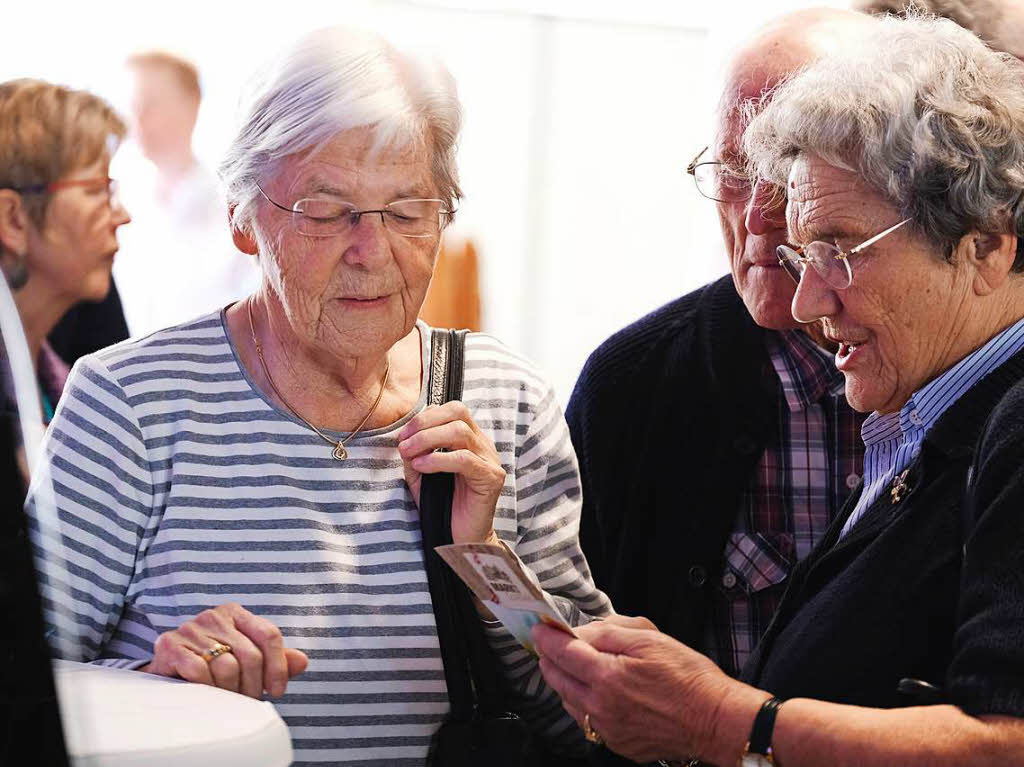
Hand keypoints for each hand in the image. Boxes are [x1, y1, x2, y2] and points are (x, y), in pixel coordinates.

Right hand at [140, 602, 308, 698]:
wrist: (166, 672)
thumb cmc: (212, 664)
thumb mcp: (245, 658)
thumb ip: (275, 659)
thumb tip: (303, 662)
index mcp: (236, 613)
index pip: (269, 635)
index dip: (278, 666)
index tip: (278, 691)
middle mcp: (214, 616)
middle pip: (250, 654)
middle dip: (254, 685)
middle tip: (249, 701)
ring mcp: (192, 628)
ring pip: (227, 666)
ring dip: (231, 691)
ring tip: (229, 700)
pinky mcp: (170, 644)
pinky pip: (200, 671)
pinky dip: (208, 688)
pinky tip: (207, 693)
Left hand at [399, 401, 506, 543]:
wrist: (457, 539)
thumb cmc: (441, 506)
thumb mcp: (420, 475)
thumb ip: (414, 454)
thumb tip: (404, 438)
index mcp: (470, 439)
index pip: (452, 409)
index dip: (425, 417)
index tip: (402, 435)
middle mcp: (483, 445)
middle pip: (458, 412)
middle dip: (425, 423)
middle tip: (403, 441)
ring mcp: (490, 460)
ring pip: (461, 432)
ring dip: (428, 439)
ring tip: (409, 453)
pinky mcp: (491, 478)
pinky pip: (464, 459)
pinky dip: (439, 459)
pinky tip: (422, 466)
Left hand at [532, 620, 746, 763]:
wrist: (715, 719)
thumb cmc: (688, 676)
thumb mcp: (649, 638)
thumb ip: (608, 632)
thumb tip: (581, 632)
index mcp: (607, 675)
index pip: (562, 653)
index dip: (546, 638)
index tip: (539, 629)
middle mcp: (601, 706)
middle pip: (558, 680)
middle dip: (549, 659)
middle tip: (550, 645)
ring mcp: (608, 729)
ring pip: (569, 703)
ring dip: (564, 683)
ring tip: (571, 666)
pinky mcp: (618, 744)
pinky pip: (587, 722)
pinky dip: (582, 704)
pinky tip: (592, 692)